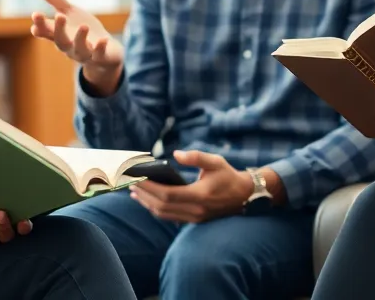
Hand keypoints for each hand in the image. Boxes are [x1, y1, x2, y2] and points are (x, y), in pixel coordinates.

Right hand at [30, 0, 123, 94]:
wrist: (105, 54)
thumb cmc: (82, 31)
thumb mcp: (69, 13)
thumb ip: (54, 0)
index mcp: (59, 35)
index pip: (46, 31)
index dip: (40, 24)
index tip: (35, 14)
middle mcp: (69, 46)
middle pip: (61, 41)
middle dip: (59, 29)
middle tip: (59, 16)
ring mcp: (85, 53)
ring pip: (80, 49)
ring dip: (81, 38)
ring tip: (84, 26)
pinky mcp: (101, 57)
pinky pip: (99, 54)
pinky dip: (100, 48)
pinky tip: (104, 39)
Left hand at [129, 150, 251, 223]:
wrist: (244, 195)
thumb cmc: (228, 175)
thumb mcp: (215, 161)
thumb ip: (196, 157)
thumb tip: (176, 154)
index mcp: (200, 195)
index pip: (168, 195)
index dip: (150, 188)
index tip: (137, 178)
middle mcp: (196, 210)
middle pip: (161, 206)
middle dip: (144, 195)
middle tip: (130, 184)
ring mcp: (194, 218)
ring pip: (164, 214)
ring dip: (147, 204)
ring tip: (134, 192)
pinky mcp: (193, 220)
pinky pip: (170, 216)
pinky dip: (156, 209)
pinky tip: (148, 200)